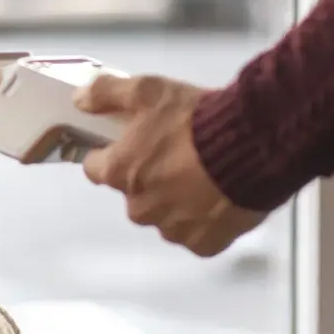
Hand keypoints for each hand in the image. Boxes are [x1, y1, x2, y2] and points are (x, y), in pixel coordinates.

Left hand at [73, 75, 265, 256]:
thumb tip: (79, 100)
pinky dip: (203, 219)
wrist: (253, 147)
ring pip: (164, 215)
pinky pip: (195, 234)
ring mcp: (172, 229)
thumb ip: (105, 93)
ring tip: (204, 174)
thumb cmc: (195, 119)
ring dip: (177, 200)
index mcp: (119, 173)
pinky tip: (219, 197)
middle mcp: (139, 208)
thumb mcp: (147, 90)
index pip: (96, 168)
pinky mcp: (204, 243)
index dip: (111, 154)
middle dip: (149, 178)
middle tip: (177, 153)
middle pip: (134, 193)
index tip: (130, 143)